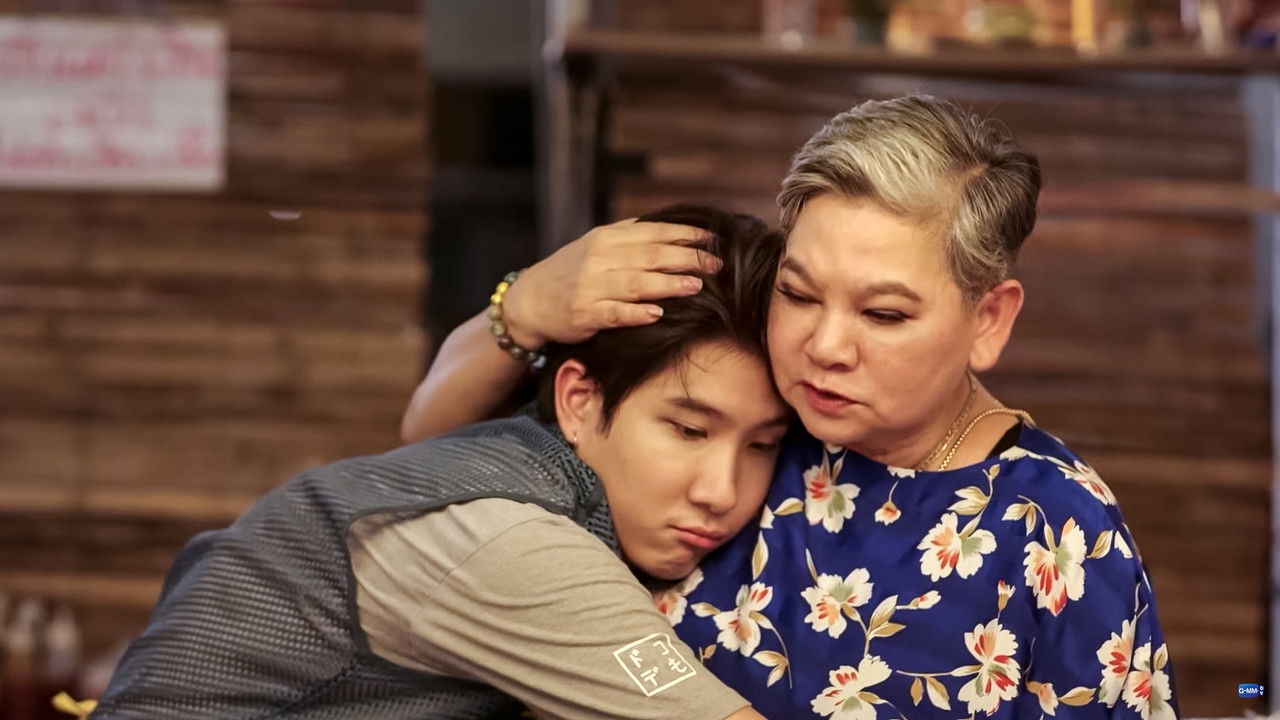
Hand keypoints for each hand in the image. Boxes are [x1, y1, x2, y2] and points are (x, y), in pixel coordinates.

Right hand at [503, 218, 721, 346]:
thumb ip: (628, 235)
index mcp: (606, 239)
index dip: (685, 234)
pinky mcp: (585, 314)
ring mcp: (591, 287)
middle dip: (687, 259)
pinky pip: (615, 313)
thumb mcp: (595, 245)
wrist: (529, 299)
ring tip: (696, 286)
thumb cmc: (570, 271)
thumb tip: (670, 227)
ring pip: (636, 283)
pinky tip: (657, 313)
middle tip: (716, 265)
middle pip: (650, 256)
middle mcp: (599, 259)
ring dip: (668, 284)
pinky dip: (636, 313)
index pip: (652, 232)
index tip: (712, 239)